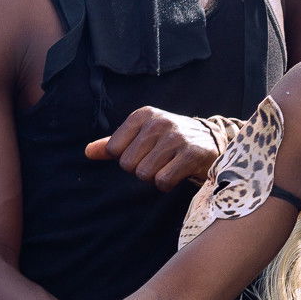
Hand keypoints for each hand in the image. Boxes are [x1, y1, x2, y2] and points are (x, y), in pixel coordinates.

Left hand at [86, 106, 219, 190]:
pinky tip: (177, 174)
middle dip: (141, 169)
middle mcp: (159, 123)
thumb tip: (87, 152)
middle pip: (128, 164)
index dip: (128, 158)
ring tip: (168, 166)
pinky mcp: (191, 154)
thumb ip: (113, 144)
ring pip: (145, 174)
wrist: (212, 141)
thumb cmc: (170, 140)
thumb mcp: (142, 136)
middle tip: (159, 161)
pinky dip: (167, 184)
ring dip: (155, 177)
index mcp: (144, 115)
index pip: (114, 149)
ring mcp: (176, 138)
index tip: (144, 153)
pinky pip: (162, 181)